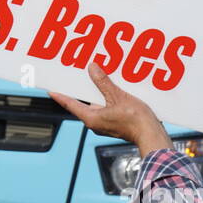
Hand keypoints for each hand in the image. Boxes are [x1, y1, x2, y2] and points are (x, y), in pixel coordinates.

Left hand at [49, 63, 172, 155]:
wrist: (151, 134)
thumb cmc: (135, 120)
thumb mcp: (118, 96)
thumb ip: (103, 82)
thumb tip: (92, 68)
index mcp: (91, 118)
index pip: (70, 104)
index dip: (60, 96)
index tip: (50, 89)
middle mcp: (95, 122)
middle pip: (83, 102)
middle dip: (81, 89)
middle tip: (75, 76)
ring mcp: (104, 124)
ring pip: (96, 104)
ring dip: (96, 92)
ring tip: (95, 77)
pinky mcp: (114, 123)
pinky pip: (106, 107)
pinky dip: (106, 97)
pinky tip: (111, 87)